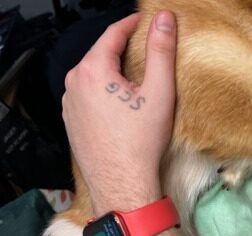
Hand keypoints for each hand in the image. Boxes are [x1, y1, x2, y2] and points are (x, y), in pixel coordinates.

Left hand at [62, 11, 176, 213]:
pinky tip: (120, 101)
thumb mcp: (159, 91)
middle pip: (101, 53)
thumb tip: (164, 19)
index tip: (146, 21)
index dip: (132, 24)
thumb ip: (161, 50)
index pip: (112, 34)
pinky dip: (104, 89)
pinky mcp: (72, 121)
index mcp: (93, 70)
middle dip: (122, 47)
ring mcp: (70, 104)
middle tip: (145, 48)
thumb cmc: (141, 140)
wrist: (122, 183)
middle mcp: (74, 83)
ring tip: (134, 75)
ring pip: (93, 74)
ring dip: (112, 69)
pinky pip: (88, 94)